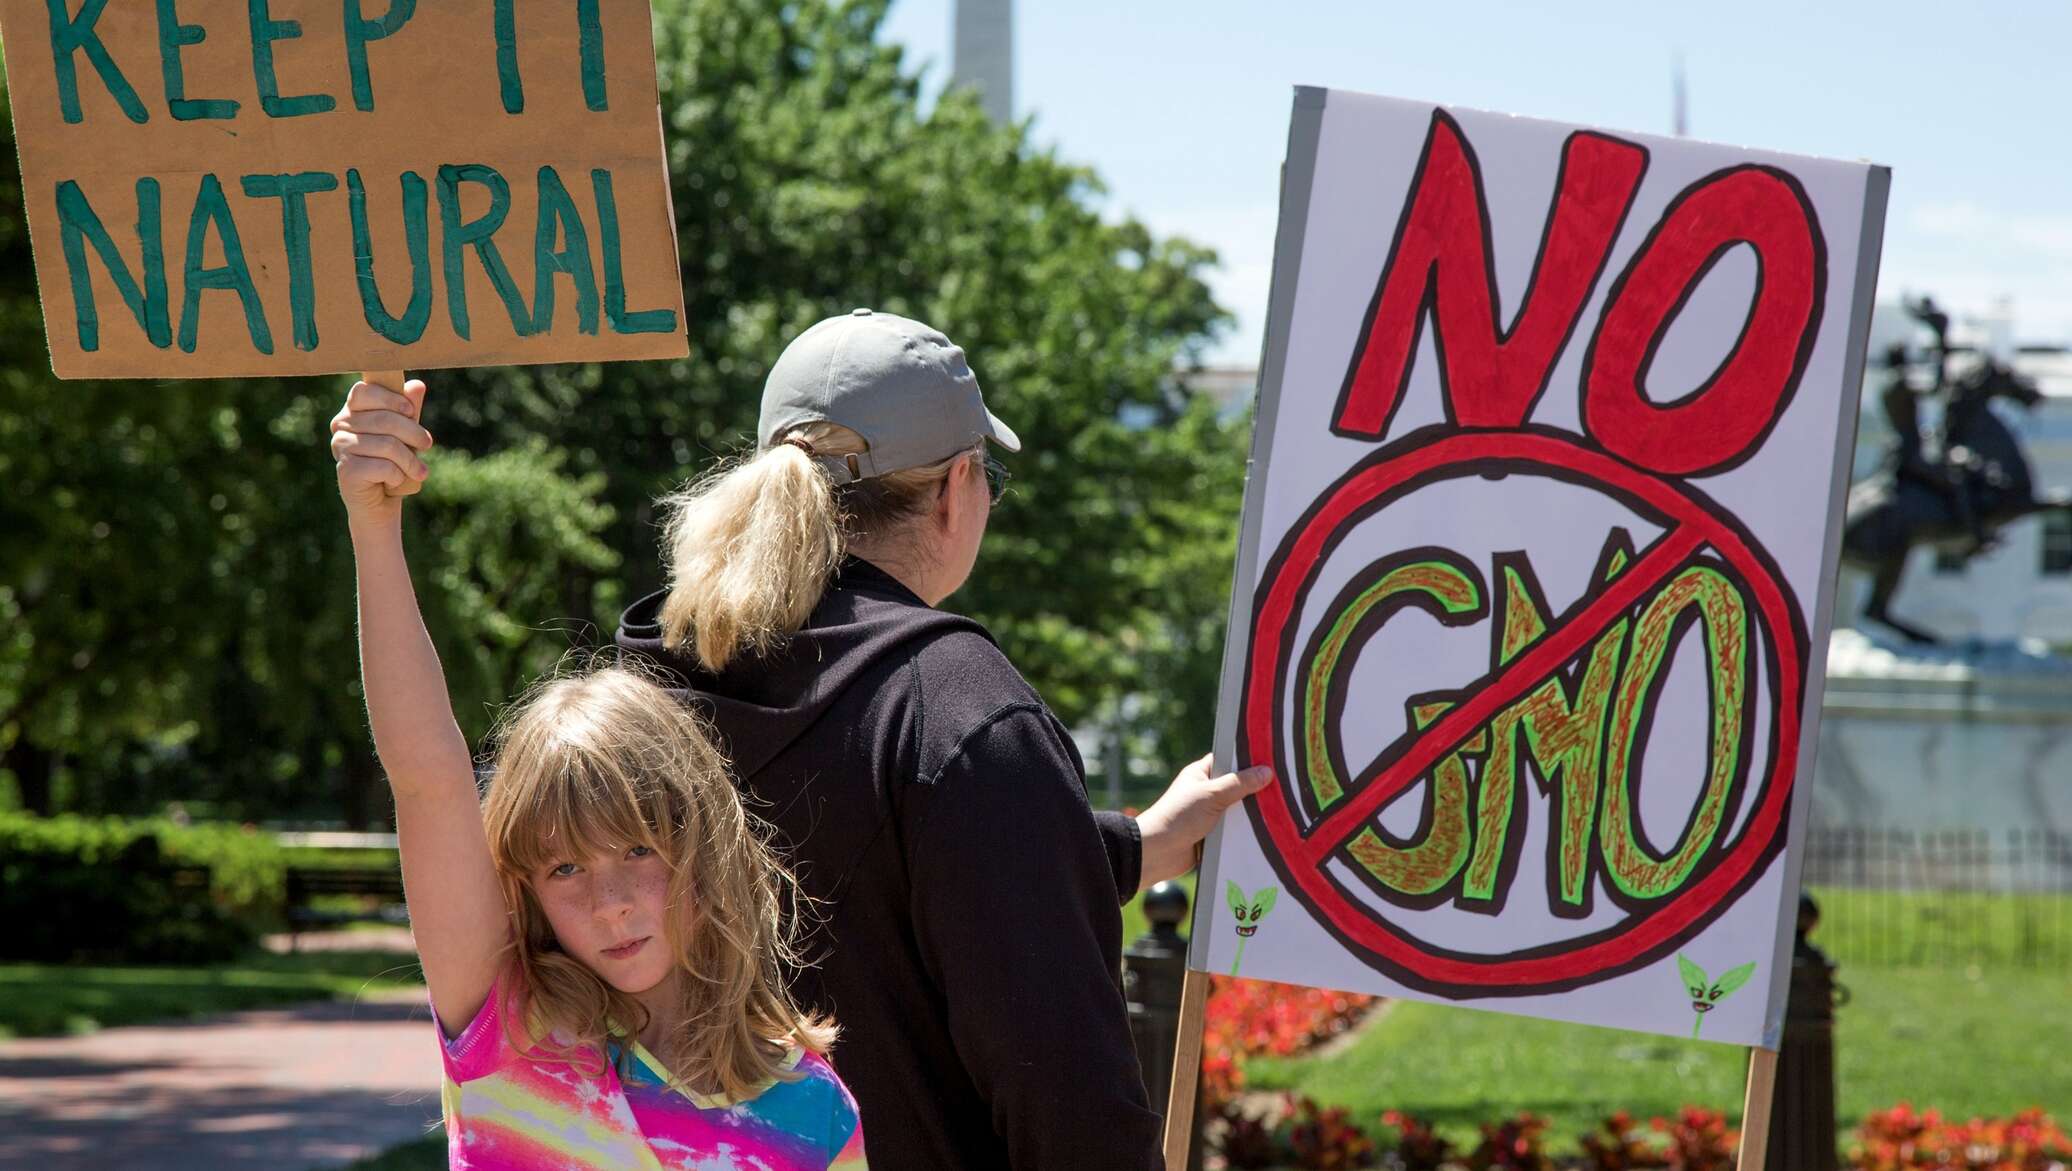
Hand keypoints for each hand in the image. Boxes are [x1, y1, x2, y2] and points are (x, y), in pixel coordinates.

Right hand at [330, 378, 433, 520]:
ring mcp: (340, 447)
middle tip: (427, 444)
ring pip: (387, 445)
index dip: (391, 399)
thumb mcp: (404, 432)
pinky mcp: (345, 470)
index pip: (364, 391)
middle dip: (414, 433)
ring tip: (419, 471)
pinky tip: (395, 481)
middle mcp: (340, 426)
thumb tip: (417, 385)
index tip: (411, 411)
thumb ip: (408, 409)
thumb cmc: (392, 460)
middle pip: (384, 419)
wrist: (379, 501)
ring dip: (410, 460)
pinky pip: (383, 467)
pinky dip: (398, 476)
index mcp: (351, 410)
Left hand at [1134, 754, 1273, 890]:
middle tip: (1285, 787)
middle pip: (1238, 786)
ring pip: (1239, 810)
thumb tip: (1266, 772)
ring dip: (1253, 813)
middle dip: (1256, 789)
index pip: (1229, 760)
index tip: (1273, 758)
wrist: (1157, 853)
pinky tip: (1270, 831)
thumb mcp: (1211, 795)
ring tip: (1283, 810)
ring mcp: (1210, 814)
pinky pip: (1235, 830)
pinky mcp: (1214, 835)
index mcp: (1201, 774)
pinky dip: (1247, 831)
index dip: (1248, 759)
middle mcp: (1206, 792)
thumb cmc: (1179, 816)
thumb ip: (1239, 783)